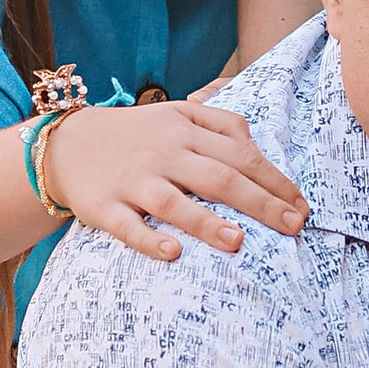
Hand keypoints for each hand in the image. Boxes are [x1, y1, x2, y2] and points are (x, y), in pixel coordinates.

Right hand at [46, 101, 308, 263]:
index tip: (302, 205)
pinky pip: (127, 226)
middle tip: (293, 226)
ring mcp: (133, 182)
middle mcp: (164, 155)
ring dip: (206, 222)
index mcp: (186, 131)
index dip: (274, 180)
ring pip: (174, 202)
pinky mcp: (104, 207)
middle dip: (260, 203)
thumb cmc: (136, 134)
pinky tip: (172, 253)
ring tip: (238, 241)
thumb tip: (256, 144)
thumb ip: (221, 122)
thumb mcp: (178, 114)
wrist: (66, 144)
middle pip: (218, 177)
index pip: (240, 155)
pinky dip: (148, 240)